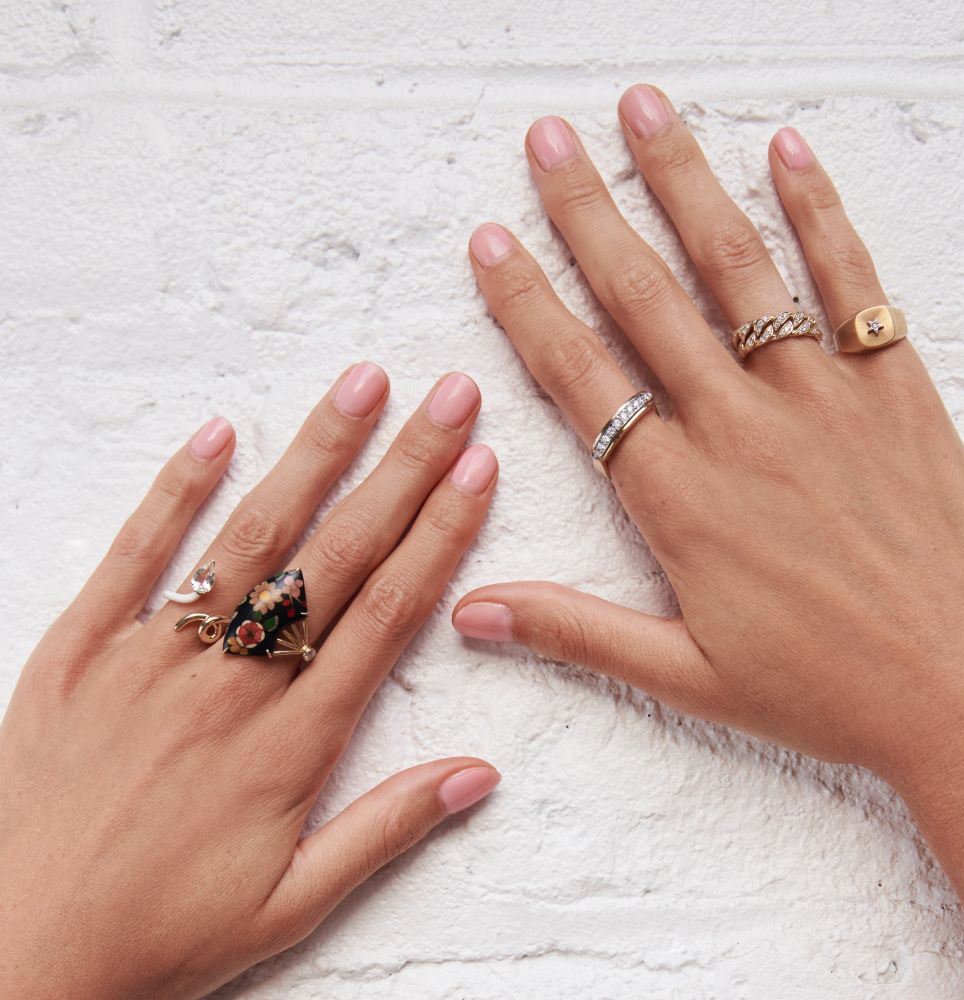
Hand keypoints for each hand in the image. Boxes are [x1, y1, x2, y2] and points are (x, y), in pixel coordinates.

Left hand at [0, 365, 499, 998]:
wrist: (16, 957)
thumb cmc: (160, 935)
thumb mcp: (292, 904)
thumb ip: (388, 828)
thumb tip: (477, 776)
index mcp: (292, 742)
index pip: (388, 612)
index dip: (441, 533)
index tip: (478, 470)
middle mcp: (232, 684)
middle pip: (336, 555)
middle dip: (403, 468)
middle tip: (448, 400)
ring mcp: (153, 659)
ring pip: (250, 537)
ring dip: (311, 456)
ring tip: (359, 388)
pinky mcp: (78, 653)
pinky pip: (132, 556)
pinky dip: (173, 491)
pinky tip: (216, 432)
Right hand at [453, 87, 963, 980]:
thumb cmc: (827, 690)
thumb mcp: (685, 674)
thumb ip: (572, 629)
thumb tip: (470, 612)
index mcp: (681, 498)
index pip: (580, 377)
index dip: (528, 304)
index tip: (493, 244)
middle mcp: (742, 430)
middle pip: (646, 299)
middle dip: (588, 212)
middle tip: (548, 142)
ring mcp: (822, 400)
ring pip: (737, 270)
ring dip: (684, 184)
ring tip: (644, 112)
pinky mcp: (893, 390)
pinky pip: (852, 282)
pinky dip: (819, 212)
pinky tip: (787, 152)